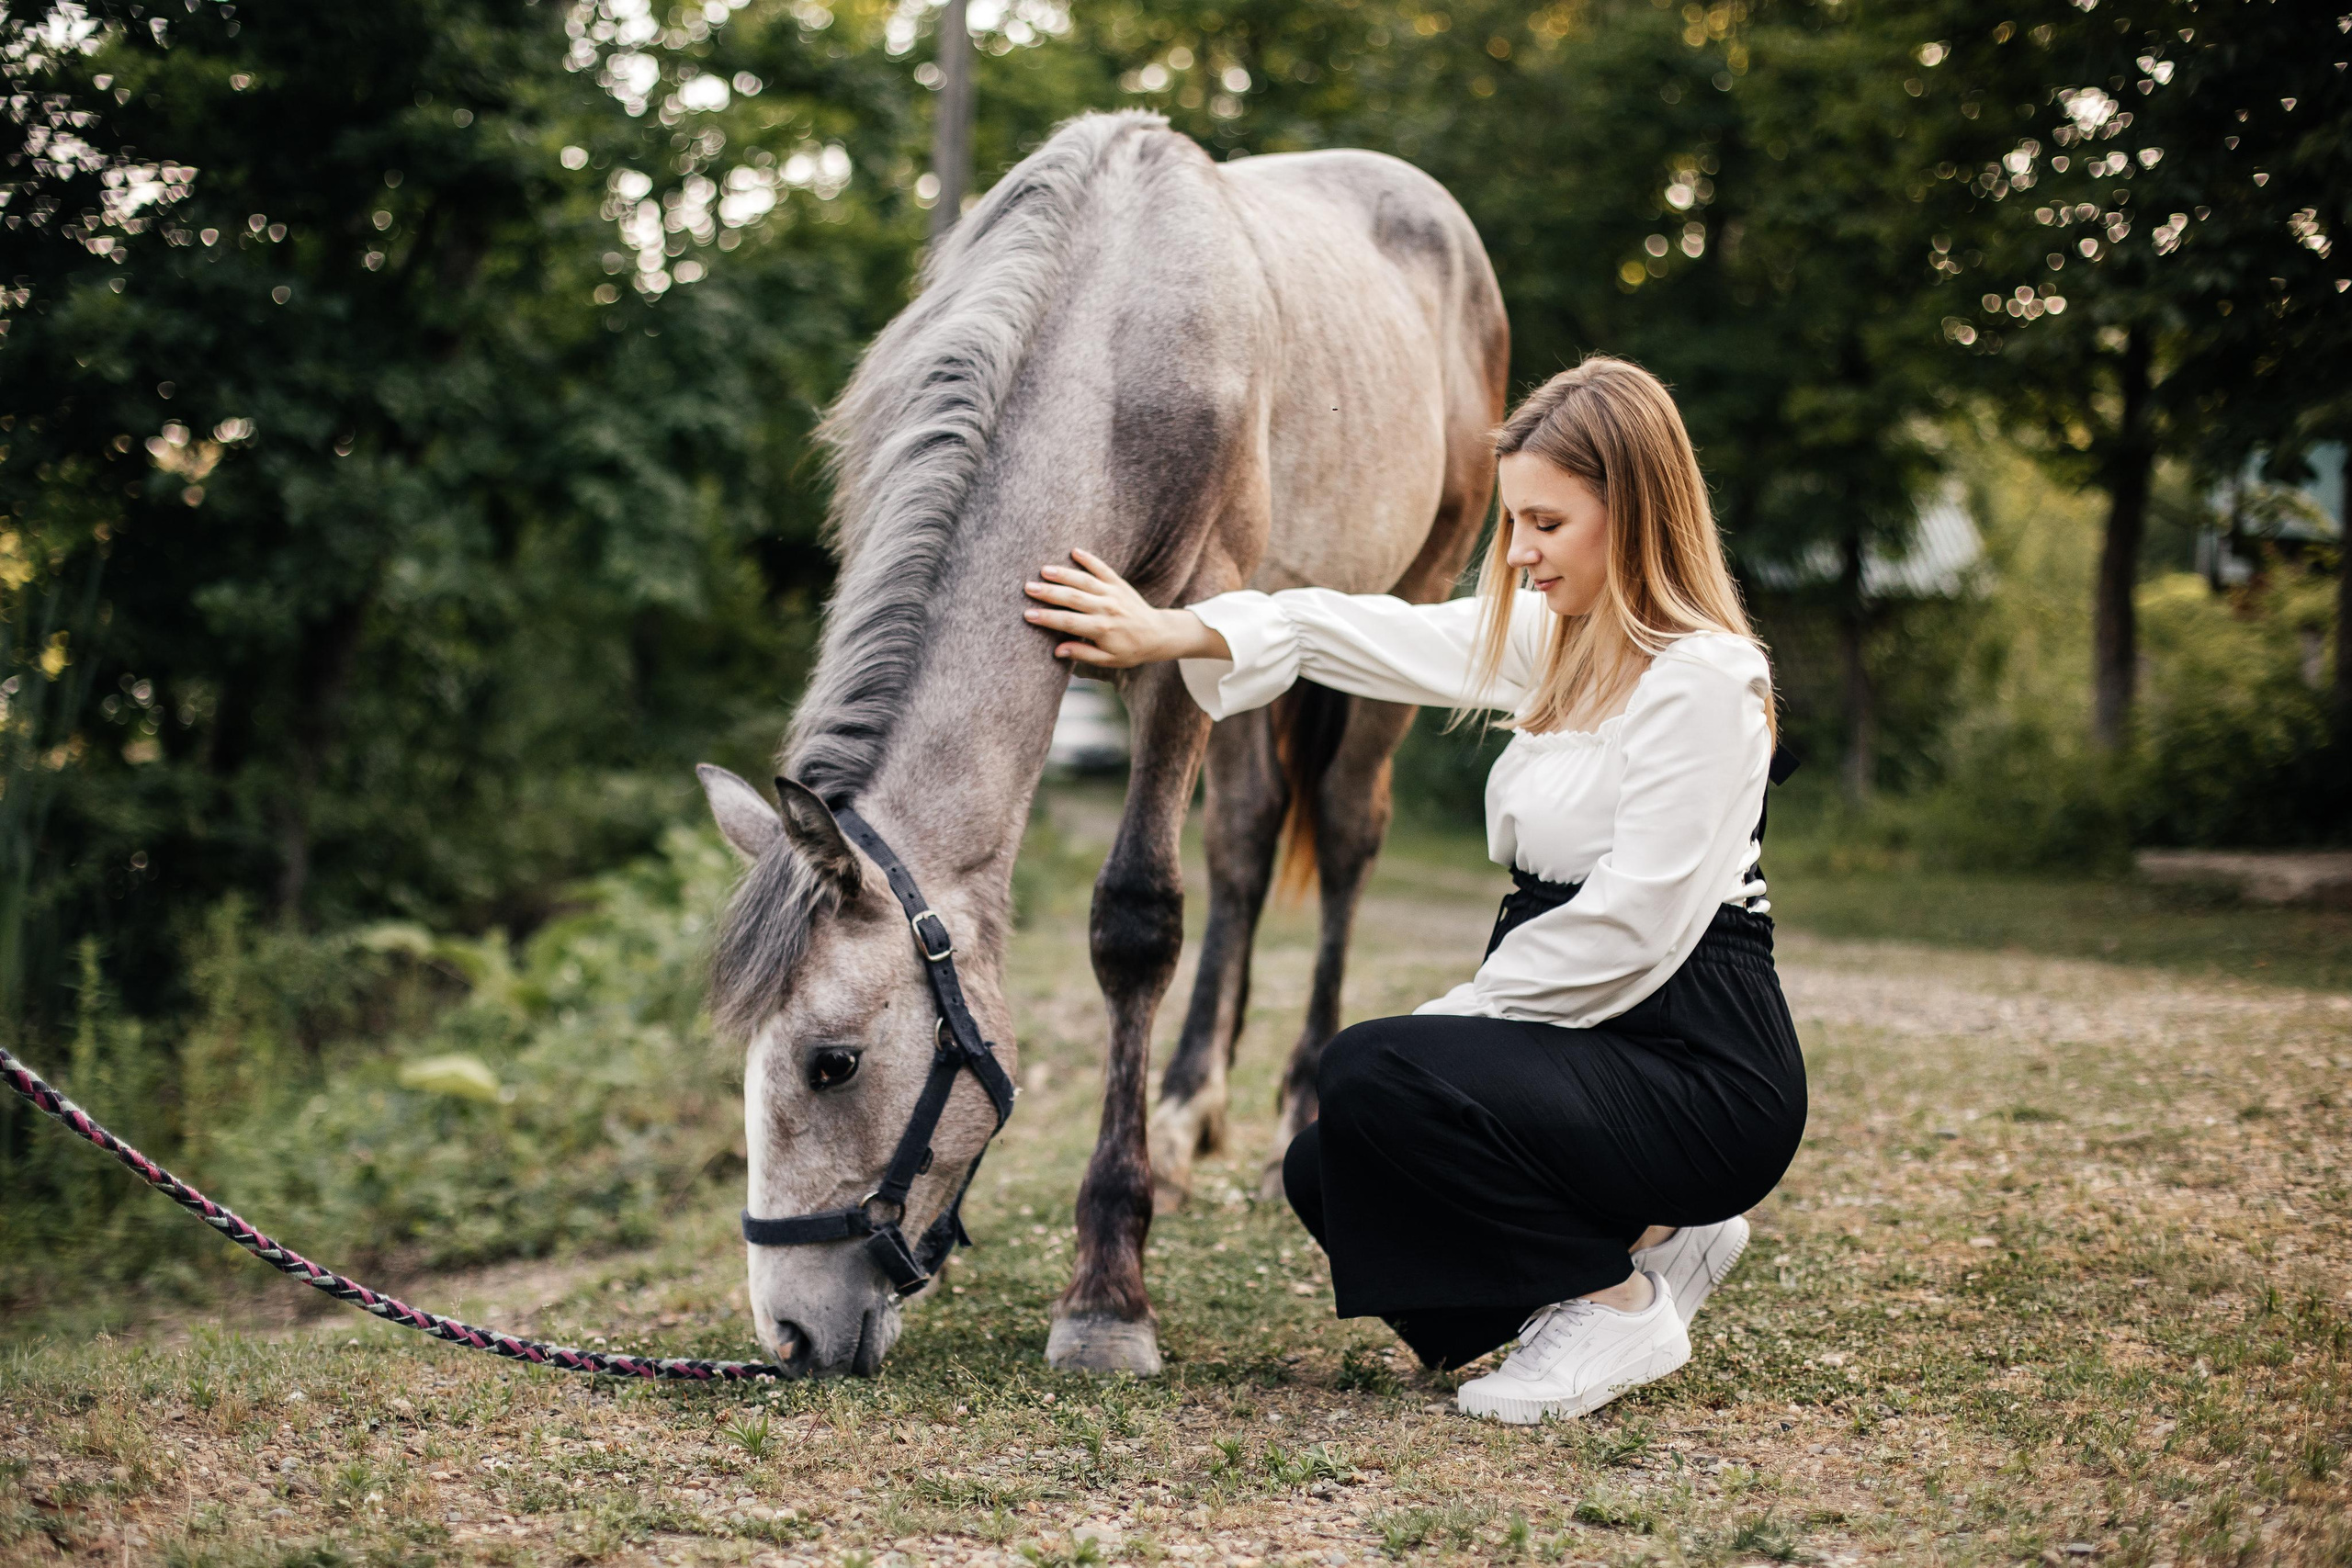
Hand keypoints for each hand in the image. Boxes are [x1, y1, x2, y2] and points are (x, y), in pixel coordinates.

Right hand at [1021, 548, 1229, 666]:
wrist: (1158, 634)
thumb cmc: (1130, 650)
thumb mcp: (1107, 660)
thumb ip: (1082, 654)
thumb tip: (1058, 651)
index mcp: (1101, 629)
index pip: (1068, 622)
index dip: (1047, 618)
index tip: (1028, 615)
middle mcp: (1106, 608)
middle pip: (1073, 598)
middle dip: (1049, 593)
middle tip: (1028, 588)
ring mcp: (1113, 593)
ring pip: (1084, 581)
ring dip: (1064, 574)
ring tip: (1044, 570)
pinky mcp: (1119, 583)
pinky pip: (1103, 568)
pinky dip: (1089, 559)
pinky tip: (1074, 551)